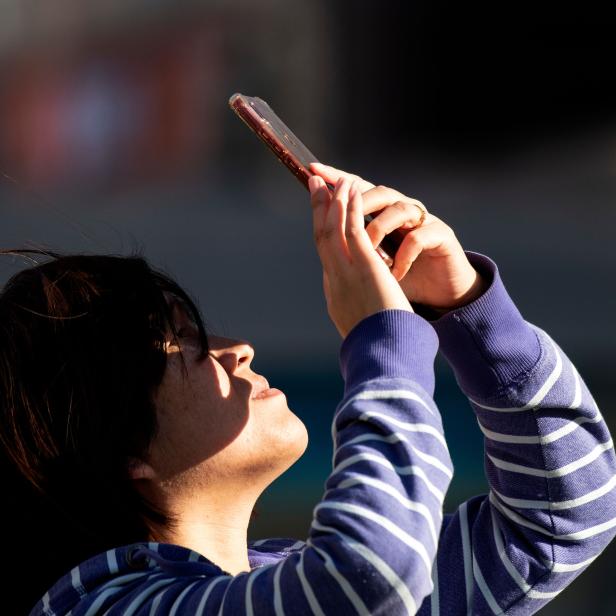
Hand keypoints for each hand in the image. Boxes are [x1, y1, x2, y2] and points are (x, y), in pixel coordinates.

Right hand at [308, 173, 412, 338]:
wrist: (382, 355)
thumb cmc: (378, 349)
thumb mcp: (363, 331)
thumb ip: (361, 320)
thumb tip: (364, 324)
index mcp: (334, 295)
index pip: (326, 257)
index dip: (323, 231)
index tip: (322, 217)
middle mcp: (334, 280)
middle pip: (321, 237)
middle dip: (318, 210)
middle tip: (315, 186)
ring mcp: (345, 271)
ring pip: (332, 228)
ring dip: (332, 201)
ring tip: (332, 179)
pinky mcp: (362, 265)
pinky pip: (352, 227)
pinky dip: (348, 206)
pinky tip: (350, 188)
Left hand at [310, 163, 488, 312]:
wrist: (439, 293)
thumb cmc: (403, 274)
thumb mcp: (373, 261)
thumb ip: (354, 248)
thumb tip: (320, 240)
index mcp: (384, 213)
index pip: (358, 190)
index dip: (337, 178)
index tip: (313, 170)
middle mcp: (404, 210)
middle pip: (381, 193)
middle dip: (359, 201)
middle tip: (342, 214)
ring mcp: (424, 221)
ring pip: (400, 209)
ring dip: (379, 230)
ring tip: (367, 253)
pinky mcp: (442, 236)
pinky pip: (419, 237)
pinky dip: (403, 256)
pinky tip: (392, 274)